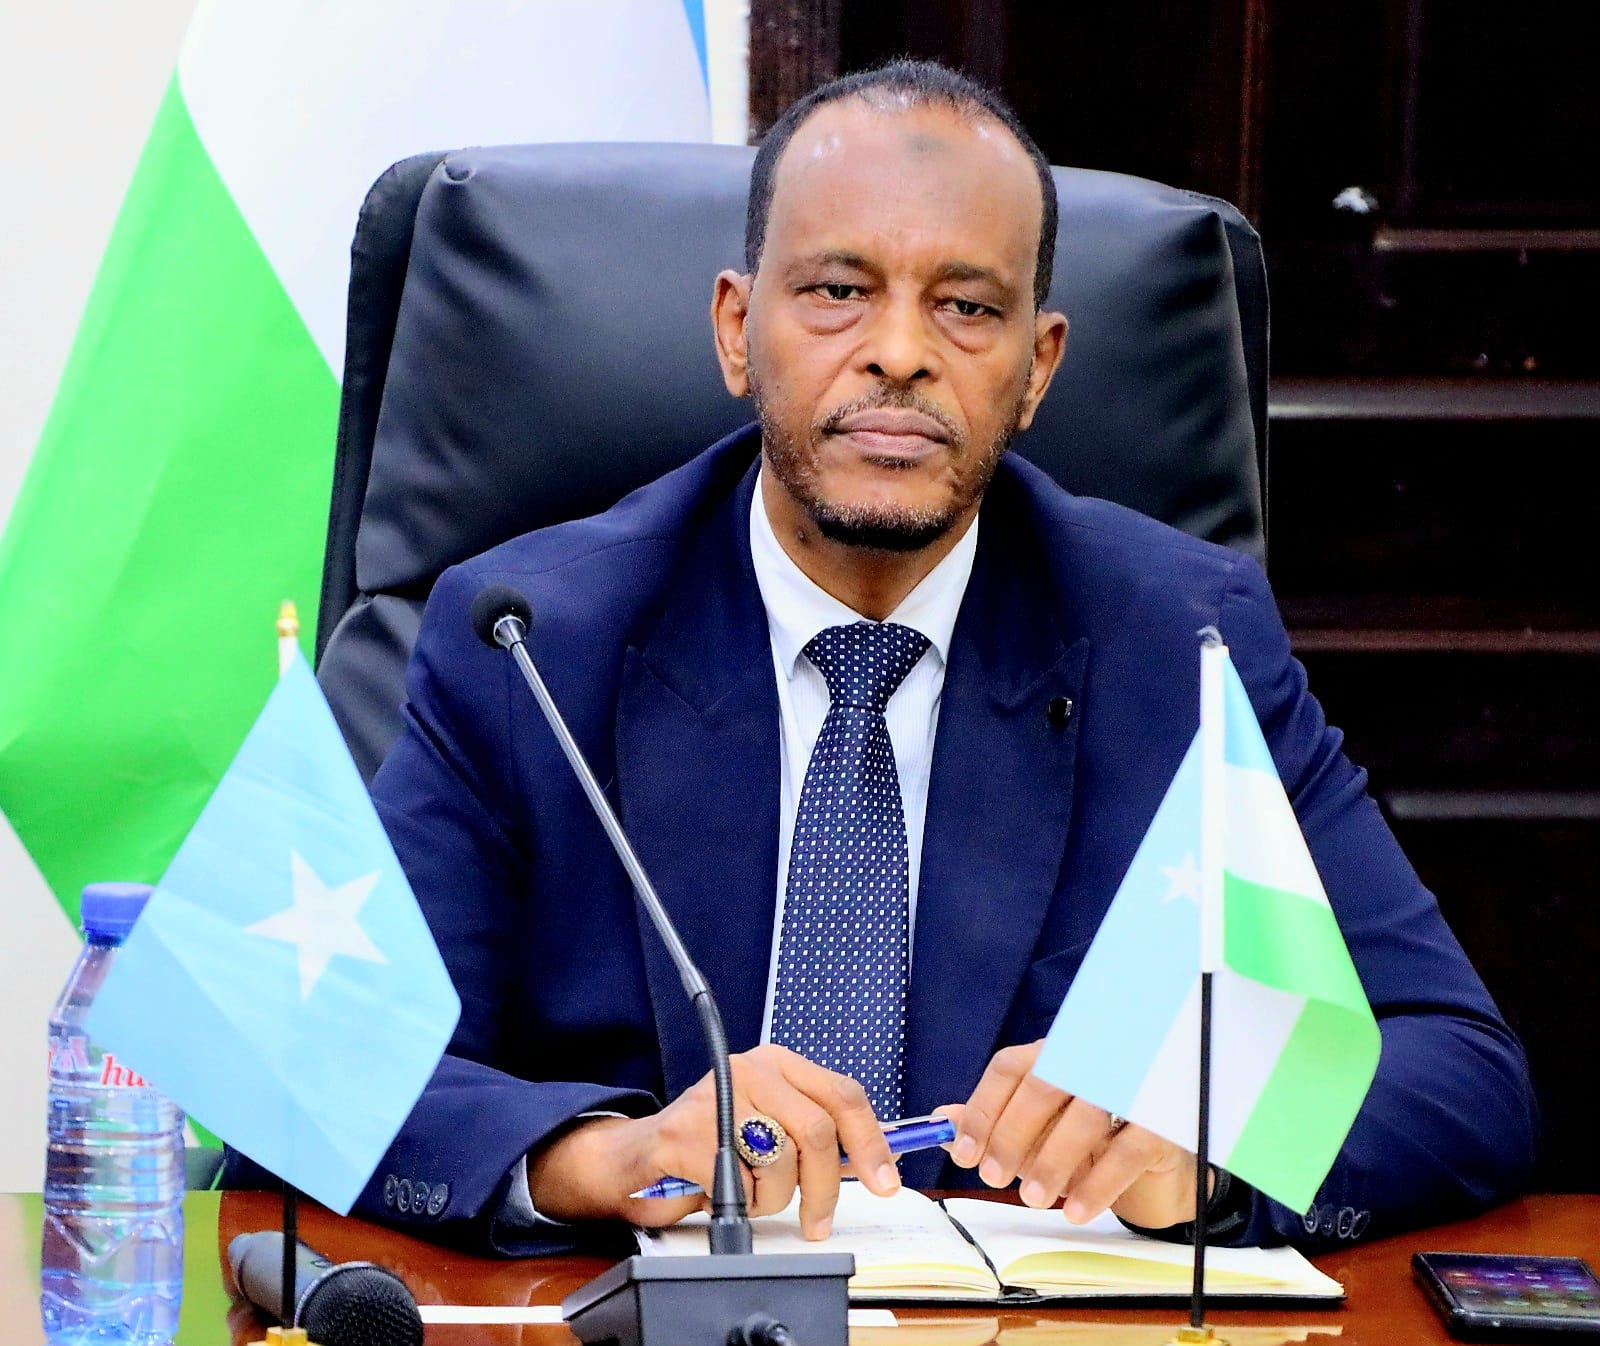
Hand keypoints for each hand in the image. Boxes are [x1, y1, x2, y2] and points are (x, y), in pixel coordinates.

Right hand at [526, 1044, 900, 1238]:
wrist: (639, 1157)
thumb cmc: (712, 1143)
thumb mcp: (772, 1126)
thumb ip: (819, 1134)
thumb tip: (877, 1158)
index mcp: (778, 1063)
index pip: (843, 1095)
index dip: (871, 1143)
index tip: (885, 1180)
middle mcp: (750, 1069)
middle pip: (818, 1132)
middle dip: (824, 1188)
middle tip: (818, 1220)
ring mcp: (716, 1098)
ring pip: (781, 1163)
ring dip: (773, 1197)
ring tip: (750, 1191)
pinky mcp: (687, 1134)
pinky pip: (741, 1184)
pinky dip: (740, 1202)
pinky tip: (722, 1191)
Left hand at [938, 1040, 1206, 1229]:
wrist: (1158, 1170)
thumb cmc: (1090, 1142)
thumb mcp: (1038, 1131)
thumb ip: (994, 1122)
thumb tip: (942, 1120)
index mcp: (1056, 1053)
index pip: (1011, 1067)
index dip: (982, 1109)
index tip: (962, 1151)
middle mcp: (1093, 1060)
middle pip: (1043, 1084)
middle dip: (1011, 1134)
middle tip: (993, 1176)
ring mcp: (1131, 1088)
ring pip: (1083, 1117)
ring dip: (1051, 1161)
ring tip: (1033, 1199)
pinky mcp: (1163, 1124)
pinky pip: (1126, 1152)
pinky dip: (1097, 1184)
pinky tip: (1076, 1210)